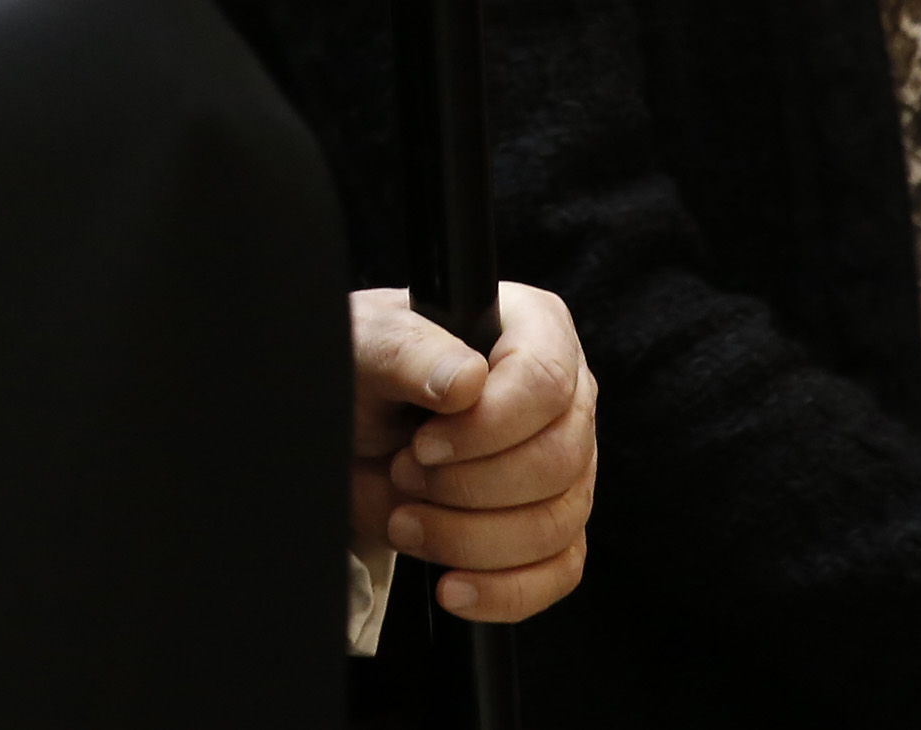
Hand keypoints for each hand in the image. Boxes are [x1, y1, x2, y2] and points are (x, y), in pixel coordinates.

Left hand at [348, 283, 595, 622]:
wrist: (351, 436)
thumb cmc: (367, 373)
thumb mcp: (369, 346)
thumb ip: (411, 351)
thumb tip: (466, 381)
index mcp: (533, 330)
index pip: (545, 382)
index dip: (487, 426)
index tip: (424, 443)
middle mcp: (564, 398)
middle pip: (558, 461)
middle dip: (468, 486)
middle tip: (405, 471)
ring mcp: (568, 467)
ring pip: (557, 523)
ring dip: (470, 539)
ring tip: (407, 520)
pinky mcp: (555, 528)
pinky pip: (558, 572)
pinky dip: (504, 590)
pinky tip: (452, 586)